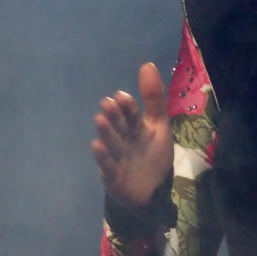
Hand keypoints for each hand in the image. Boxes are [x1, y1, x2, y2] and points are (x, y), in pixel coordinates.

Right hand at [91, 62, 173, 207]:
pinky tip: (97, 146)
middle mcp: (124, 139)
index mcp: (136, 127)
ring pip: (111, 143)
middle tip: (107, 104)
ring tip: (100, 120)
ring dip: (106, 132)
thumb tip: (148, 64)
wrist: (152, 191)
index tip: (121, 96)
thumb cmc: (153, 156)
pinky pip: (107, 165)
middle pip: (119, 126)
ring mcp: (117, 157)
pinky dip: (103, 157)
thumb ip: (154, 98)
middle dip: (114, 116)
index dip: (127, 106)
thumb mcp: (159, 126)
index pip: (131, 114)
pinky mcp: (113, 176)